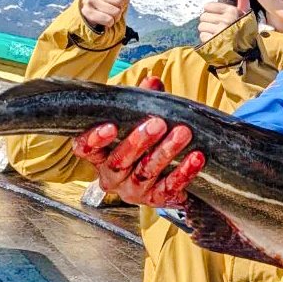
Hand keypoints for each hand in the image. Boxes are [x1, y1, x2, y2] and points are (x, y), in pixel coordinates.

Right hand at [71, 77, 203, 207]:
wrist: (166, 175)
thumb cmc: (146, 142)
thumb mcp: (140, 120)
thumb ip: (143, 100)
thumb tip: (152, 81)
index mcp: (101, 156)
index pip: (85, 150)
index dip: (94, 139)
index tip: (110, 126)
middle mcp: (112, 176)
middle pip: (119, 161)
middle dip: (139, 141)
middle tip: (158, 124)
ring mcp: (133, 191)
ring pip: (145, 173)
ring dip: (165, 152)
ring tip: (182, 134)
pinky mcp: (155, 200)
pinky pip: (169, 188)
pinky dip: (184, 172)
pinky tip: (196, 157)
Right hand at [79, 0, 129, 30]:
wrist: (88, 21)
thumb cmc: (106, 4)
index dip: (125, 0)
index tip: (116, 2)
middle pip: (121, 1)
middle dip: (119, 9)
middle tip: (110, 9)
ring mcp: (87, 1)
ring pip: (115, 12)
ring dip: (114, 18)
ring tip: (106, 15)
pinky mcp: (85, 14)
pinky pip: (108, 21)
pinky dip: (108, 24)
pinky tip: (102, 21)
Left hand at [199, 0, 254, 43]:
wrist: (248, 51)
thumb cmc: (245, 29)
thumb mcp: (245, 12)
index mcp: (232, 11)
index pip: (207, 6)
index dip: (211, 12)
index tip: (219, 17)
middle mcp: (226, 20)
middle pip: (203, 17)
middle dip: (209, 22)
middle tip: (218, 28)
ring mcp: (220, 32)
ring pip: (201, 27)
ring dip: (207, 32)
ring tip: (217, 35)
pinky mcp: (214, 42)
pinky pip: (202, 37)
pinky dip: (207, 40)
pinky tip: (216, 41)